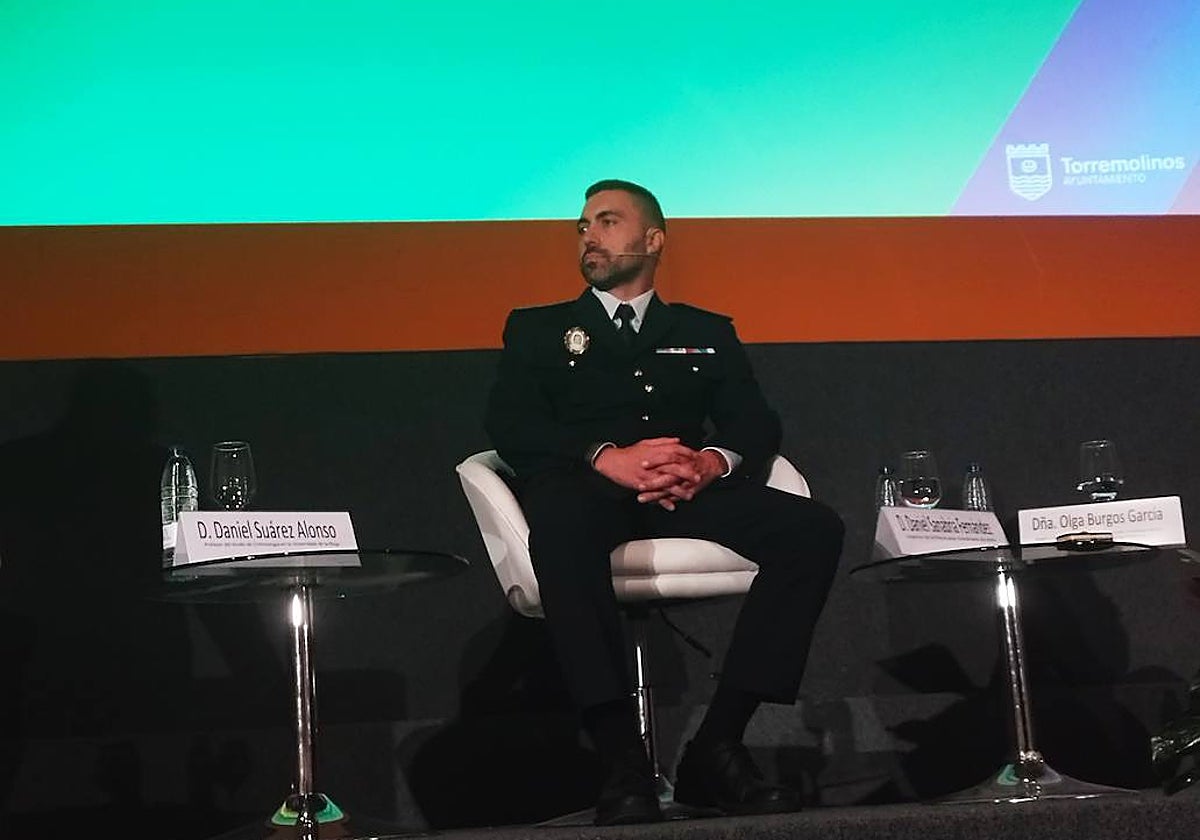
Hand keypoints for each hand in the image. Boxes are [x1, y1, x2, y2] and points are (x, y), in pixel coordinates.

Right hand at [594, 440, 725, 510]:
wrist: (612, 462)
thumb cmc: (630, 452)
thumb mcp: (646, 443)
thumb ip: (663, 442)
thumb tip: (678, 441)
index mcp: (656, 452)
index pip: (675, 452)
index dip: (687, 456)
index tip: (696, 459)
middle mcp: (654, 464)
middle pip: (673, 468)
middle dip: (687, 474)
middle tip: (698, 478)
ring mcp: (648, 475)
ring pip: (666, 483)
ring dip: (678, 490)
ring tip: (689, 495)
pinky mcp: (641, 485)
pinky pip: (654, 494)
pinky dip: (662, 501)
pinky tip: (671, 506)